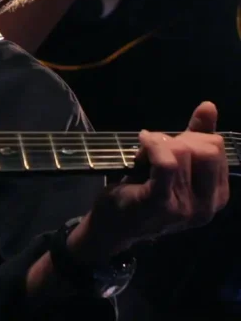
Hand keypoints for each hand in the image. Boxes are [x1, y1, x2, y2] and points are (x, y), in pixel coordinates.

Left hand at [69, 102, 229, 262]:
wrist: (112, 225)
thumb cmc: (142, 191)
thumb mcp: (174, 165)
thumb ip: (194, 138)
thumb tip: (209, 106)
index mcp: (216, 196)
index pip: (218, 148)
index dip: (192, 136)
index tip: (168, 142)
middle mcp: (208, 206)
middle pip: (208, 149)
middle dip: (179, 138)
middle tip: (155, 146)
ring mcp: (186, 207)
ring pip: (184, 153)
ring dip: (159, 143)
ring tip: (144, 153)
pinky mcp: (161, 203)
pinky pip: (166, 164)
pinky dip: (152, 146)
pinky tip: (141, 142)